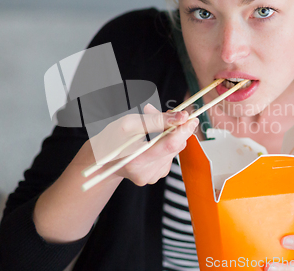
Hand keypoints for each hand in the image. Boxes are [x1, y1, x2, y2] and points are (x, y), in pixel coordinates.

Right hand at [76, 103, 198, 185]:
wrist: (102, 159)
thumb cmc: (113, 138)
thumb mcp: (129, 123)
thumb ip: (156, 120)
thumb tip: (181, 116)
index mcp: (137, 160)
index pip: (170, 144)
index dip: (183, 129)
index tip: (190, 117)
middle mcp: (147, 173)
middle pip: (175, 147)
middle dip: (175, 128)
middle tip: (166, 115)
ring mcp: (152, 177)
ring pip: (174, 151)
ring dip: (169, 136)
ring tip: (152, 130)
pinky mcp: (156, 176)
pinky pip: (170, 156)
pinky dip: (166, 145)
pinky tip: (152, 142)